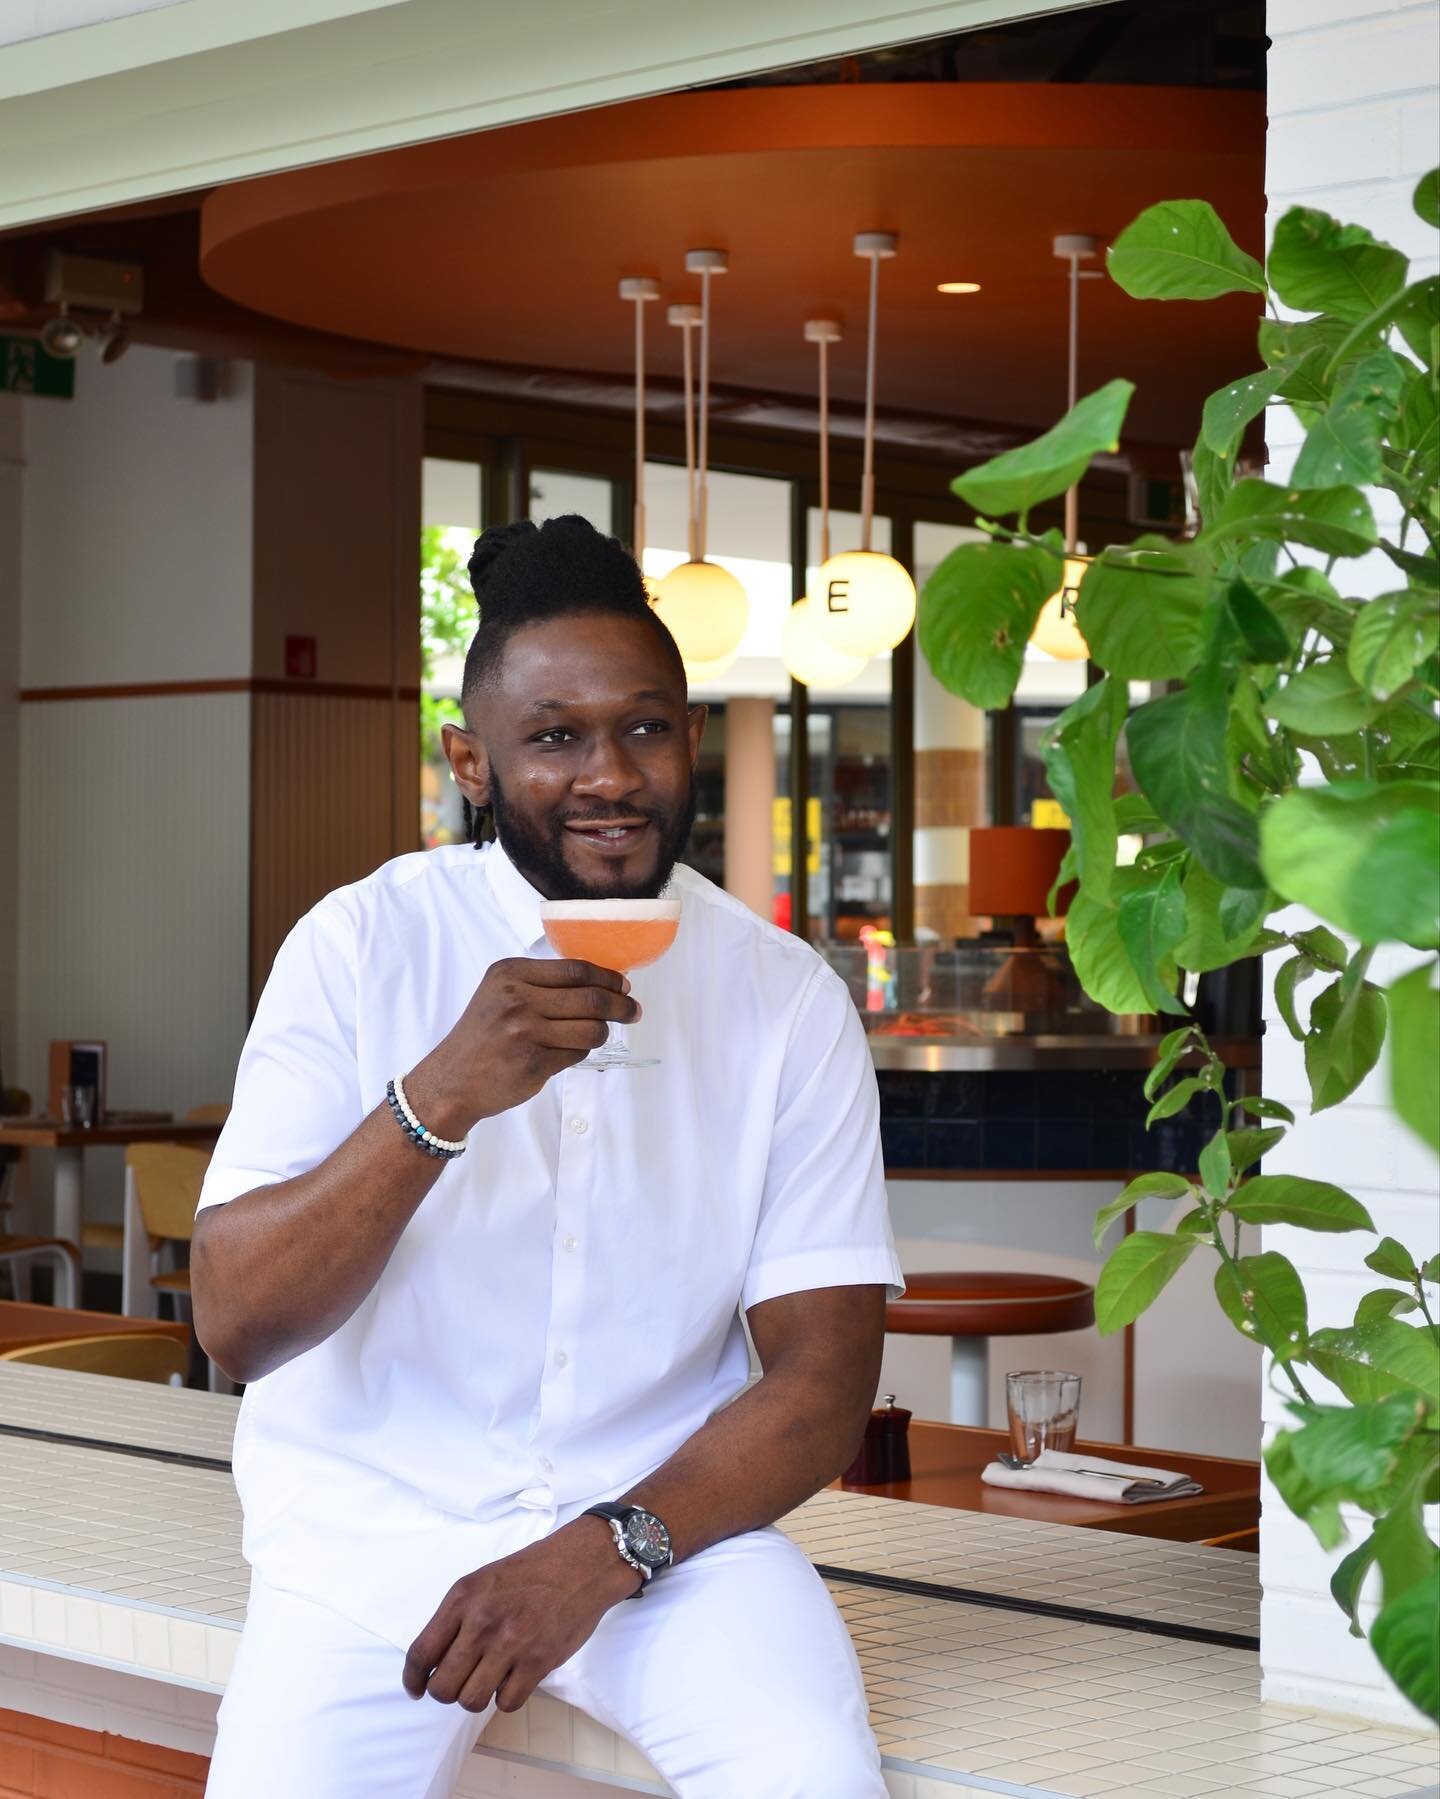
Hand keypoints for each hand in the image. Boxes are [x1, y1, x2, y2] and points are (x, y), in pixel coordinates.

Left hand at [403, 1517, 639, 1712]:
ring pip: (471, 1701)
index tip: (417, 1689)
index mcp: (462, 1598)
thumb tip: (435, 1661)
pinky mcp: (537, 1662)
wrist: (580, 1565)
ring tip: (490, 1678)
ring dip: (477, 1696)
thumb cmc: (530, 1572)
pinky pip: (506, 1703)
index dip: (413, 1680)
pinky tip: (515, 1678)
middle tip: (462, 1681)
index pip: (421, 1653)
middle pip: (443, 1687)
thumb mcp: (483, 1581)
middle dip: (448, 1692)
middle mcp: (481, 1622)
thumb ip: (458, 1617)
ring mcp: (510, 1644)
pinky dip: (507, 1697)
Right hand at [408, 958, 639, 1132]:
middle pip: (590, 996)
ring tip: (600, 1033)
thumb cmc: (482, 1036)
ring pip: (591, 1027)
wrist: (452, 1080)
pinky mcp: (533, 1062)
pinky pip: (578, 1052)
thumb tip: (601, 982)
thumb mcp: (500, 993)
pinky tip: (570, 1050)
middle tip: (633, 1010)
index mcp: (510, 974)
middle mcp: (516, 998)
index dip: (608, 977)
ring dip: (603, 1031)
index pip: (575, 969)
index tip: (623, 985)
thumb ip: (542, 983)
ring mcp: (524, 1031)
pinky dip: (582, 1051)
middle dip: (620, 1004)